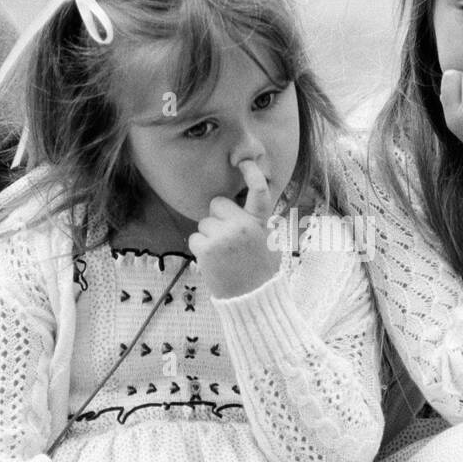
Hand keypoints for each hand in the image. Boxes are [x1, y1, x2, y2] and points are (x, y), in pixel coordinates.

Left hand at [188, 159, 278, 297]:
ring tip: (223, 256)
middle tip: (228, 242)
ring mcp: (224, 236)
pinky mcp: (208, 248)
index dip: (252, 173)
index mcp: (260, 223)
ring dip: (208, 237)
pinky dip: (200, 250)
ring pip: (204, 223)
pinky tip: (214, 263)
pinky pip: (195, 238)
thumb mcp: (268, 243)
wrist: (253, 300)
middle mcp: (243, 225)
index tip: (245, 161)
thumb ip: (254, 225)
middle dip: (217, 219)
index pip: (259, 191)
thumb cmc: (259, 274)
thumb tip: (239, 214)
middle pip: (217, 205)